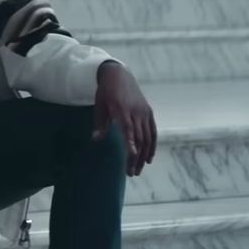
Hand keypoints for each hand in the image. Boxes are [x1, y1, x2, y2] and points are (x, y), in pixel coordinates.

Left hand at [93, 61, 156, 176]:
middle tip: (131, 173)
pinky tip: (148, 158)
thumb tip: (96, 139)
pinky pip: (152, 132)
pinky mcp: (148, 112)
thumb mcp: (99, 105)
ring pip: (147, 137)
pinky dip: (152, 146)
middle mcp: (135, 111)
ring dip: (143, 155)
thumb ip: (100, 123)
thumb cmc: (105, 92)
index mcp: (121, 109)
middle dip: (135, 157)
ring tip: (138, 170)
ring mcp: (144, 112)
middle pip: (138, 138)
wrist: (119, 74)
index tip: (132, 156)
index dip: (130, 143)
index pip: (127, 128)